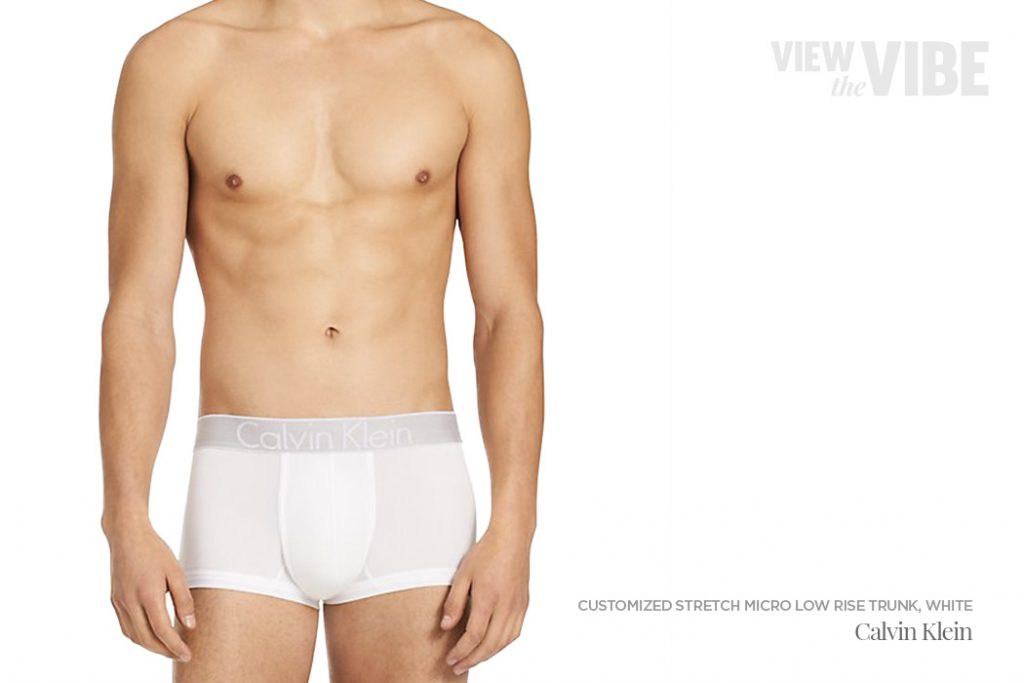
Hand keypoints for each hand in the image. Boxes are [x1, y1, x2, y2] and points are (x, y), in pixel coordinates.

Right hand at [104, 517, 195, 661]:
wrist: (127, 536)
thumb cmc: (154, 550)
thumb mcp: (176, 572)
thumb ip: (184, 600)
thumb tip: (190, 625)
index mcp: (147, 595)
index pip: (162, 630)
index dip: (175, 646)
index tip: (187, 654)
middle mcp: (130, 602)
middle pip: (146, 638)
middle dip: (164, 651)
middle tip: (180, 654)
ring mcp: (119, 603)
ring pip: (134, 636)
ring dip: (151, 646)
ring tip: (168, 647)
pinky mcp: (115, 600)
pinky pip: (125, 627)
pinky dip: (138, 636)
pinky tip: (150, 635)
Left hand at [440, 525, 531, 675]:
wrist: (512, 538)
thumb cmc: (486, 553)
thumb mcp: (463, 574)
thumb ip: (454, 603)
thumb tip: (445, 627)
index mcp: (488, 597)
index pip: (474, 635)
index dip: (461, 651)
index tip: (450, 658)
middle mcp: (506, 605)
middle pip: (490, 644)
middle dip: (472, 659)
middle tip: (457, 667)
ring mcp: (518, 606)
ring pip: (504, 642)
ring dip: (487, 655)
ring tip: (472, 659)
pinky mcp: (524, 605)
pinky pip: (514, 633)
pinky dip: (501, 645)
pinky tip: (491, 645)